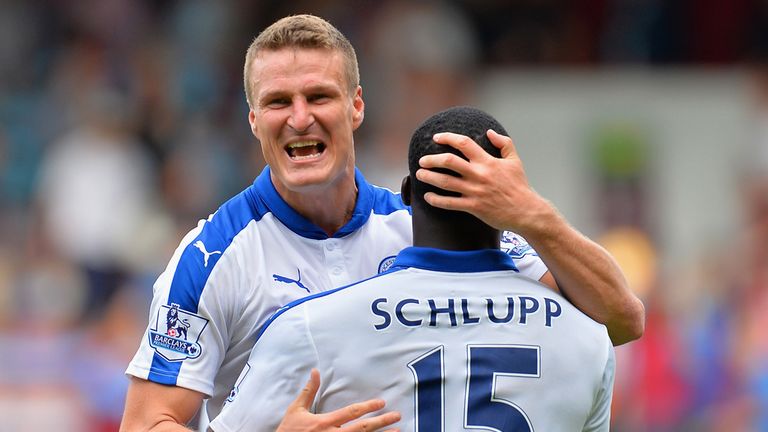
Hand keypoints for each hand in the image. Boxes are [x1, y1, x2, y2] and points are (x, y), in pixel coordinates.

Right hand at [277, 369, 400, 431]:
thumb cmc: (288, 431)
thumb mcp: (296, 410)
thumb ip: (308, 391)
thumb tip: (315, 371)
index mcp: (325, 422)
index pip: (352, 413)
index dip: (368, 407)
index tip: (382, 403)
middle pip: (363, 428)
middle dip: (381, 422)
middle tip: (397, 416)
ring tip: (398, 431)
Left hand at [416, 130, 554, 234]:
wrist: (526, 211)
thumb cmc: (520, 186)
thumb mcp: (515, 161)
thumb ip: (504, 143)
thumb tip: (490, 132)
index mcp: (487, 161)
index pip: (464, 143)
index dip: (447, 138)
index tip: (436, 138)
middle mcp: (479, 174)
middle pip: (449, 161)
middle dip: (431, 159)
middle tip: (422, 160)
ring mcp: (475, 191)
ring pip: (445, 182)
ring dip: (429, 177)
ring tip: (420, 174)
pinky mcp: (473, 207)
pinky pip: (449, 203)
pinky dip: (436, 200)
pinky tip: (428, 197)